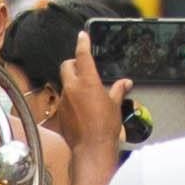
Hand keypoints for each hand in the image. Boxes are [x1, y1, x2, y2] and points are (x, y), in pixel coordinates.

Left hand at [55, 32, 132, 152]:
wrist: (92, 149)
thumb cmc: (105, 128)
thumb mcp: (115, 105)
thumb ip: (118, 90)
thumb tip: (125, 83)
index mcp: (87, 82)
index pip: (82, 56)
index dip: (82, 43)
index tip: (82, 36)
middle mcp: (72, 89)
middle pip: (66, 66)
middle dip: (73, 64)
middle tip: (82, 67)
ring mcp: (63, 101)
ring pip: (64, 84)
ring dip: (72, 84)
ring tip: (85, 93)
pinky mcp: (60, 114)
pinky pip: (64, 101)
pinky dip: (71, 101)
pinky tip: (80, 109)